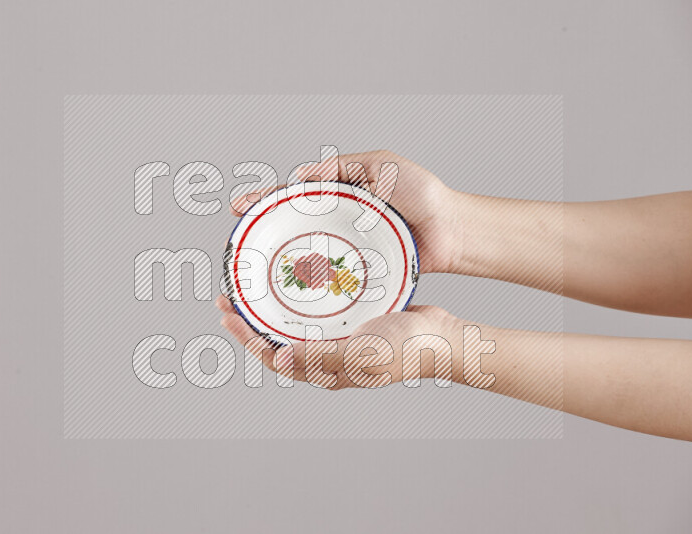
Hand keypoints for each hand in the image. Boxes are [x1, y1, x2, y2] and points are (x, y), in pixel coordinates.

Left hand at [216, 295, 457, 389]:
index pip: (274, 356)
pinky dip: (301, 298)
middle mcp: (328, 358)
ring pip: (296, 324)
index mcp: (325, 370)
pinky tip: (298, 280)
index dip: (247, 337)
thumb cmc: (404, 349)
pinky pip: (319, 311)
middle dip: (251, 321)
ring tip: (255, 288)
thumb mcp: (359, 353)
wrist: (441, 336)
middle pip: (278, 340)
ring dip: (272, 308)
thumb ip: (319, 356)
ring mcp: (341, 341)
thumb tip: (277, 359)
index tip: (227, 314)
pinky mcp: (354, 323)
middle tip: (229, 296)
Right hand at [231, 150, 459, 273]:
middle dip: (262, 236)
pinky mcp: (362, 275)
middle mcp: (339, 225)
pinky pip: (333, 282)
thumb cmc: (424, 195)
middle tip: (237, 244)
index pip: (294, 196)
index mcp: (340, 196)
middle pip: (292, 230)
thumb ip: (345, 166)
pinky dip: (311, 289)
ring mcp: (349, 251)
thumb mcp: (383, 166)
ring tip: (254, 272)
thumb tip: (302, 175)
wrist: (454, 230)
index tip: (240, 207)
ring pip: (307, 259)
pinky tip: (291, 297)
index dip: (265, 201)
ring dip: (279, 266)